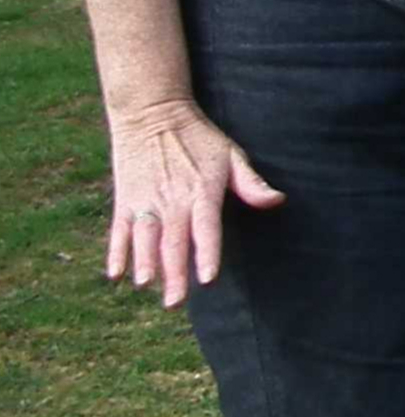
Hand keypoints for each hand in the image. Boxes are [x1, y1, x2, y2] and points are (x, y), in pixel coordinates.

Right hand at [104, 97, 282, 308]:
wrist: (153, 113)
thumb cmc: (200, 138)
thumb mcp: (231, 154)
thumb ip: (251, 183)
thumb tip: (278, 201)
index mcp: (202, 192)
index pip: (206, 229)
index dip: (207, 254)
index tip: (208, 279)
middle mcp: (173, 200)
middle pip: (174, 243)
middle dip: (174, 274)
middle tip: (175, 304)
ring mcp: (146, 201)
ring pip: (145, 239)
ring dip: (144, 263)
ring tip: (145, 286)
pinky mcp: (125, 200)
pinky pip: (119, 231)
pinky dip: (116, 252)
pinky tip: (115, 275)